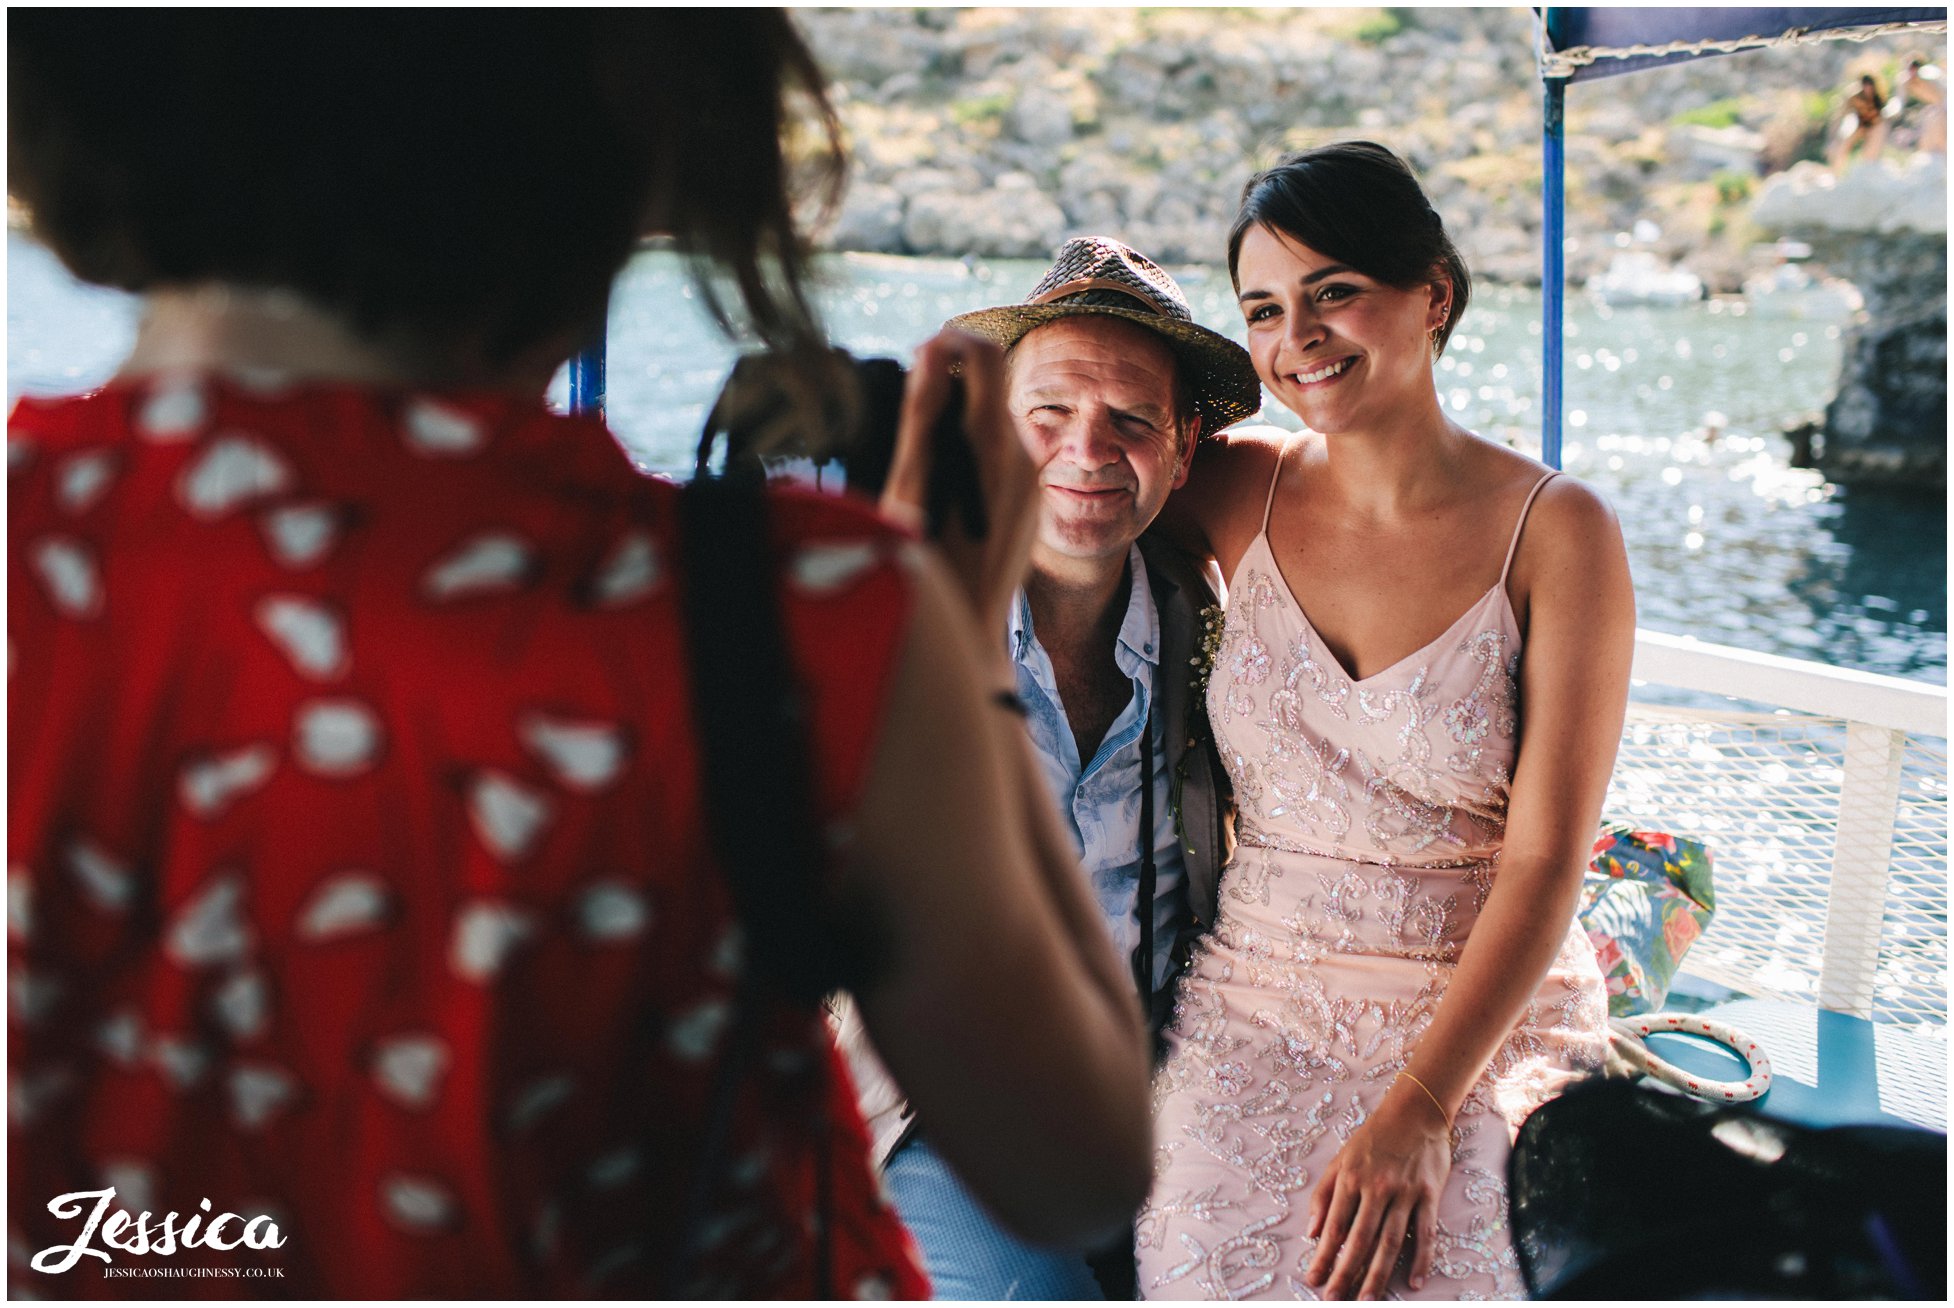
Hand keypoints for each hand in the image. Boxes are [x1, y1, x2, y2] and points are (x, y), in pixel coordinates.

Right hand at [879, 329, 1038, 638]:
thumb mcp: (912, 485)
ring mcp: (1032, 479)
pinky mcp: (1031, 499)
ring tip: (924, 451)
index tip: (920, 350)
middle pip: (990, 386)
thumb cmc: (929, 568)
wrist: (969, 632)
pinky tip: (949, 483)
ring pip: (996, 420)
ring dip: (961, 416)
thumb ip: (923, 414)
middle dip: (952, 380)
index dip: (951, 339)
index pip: (984, 355)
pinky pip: (1004, 453)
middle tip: (910, 401)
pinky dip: (975, 448)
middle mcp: (1024, 455)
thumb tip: (930, 352)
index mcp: (994, 445)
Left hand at [1302, 1090, 1451, 1299]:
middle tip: (1334, 1299)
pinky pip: (1425, 1232)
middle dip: (1345, 1272)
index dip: (1322, 1255)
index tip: (1312, 1280)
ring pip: (1390, 1240)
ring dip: (1378, 1273)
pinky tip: (1413, 1282)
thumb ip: (1324, 1195)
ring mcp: (1405, 1192)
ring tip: (1367, 1299)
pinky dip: (1420, 1259)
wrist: (1415, 1111)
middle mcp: (1376, 1187)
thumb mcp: (1340, 1159)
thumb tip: (1311, 1232)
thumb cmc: (1374, 1138)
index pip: (1334, 1226)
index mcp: (1350, 1179)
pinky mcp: (1429, 1194)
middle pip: (1360, 1238)